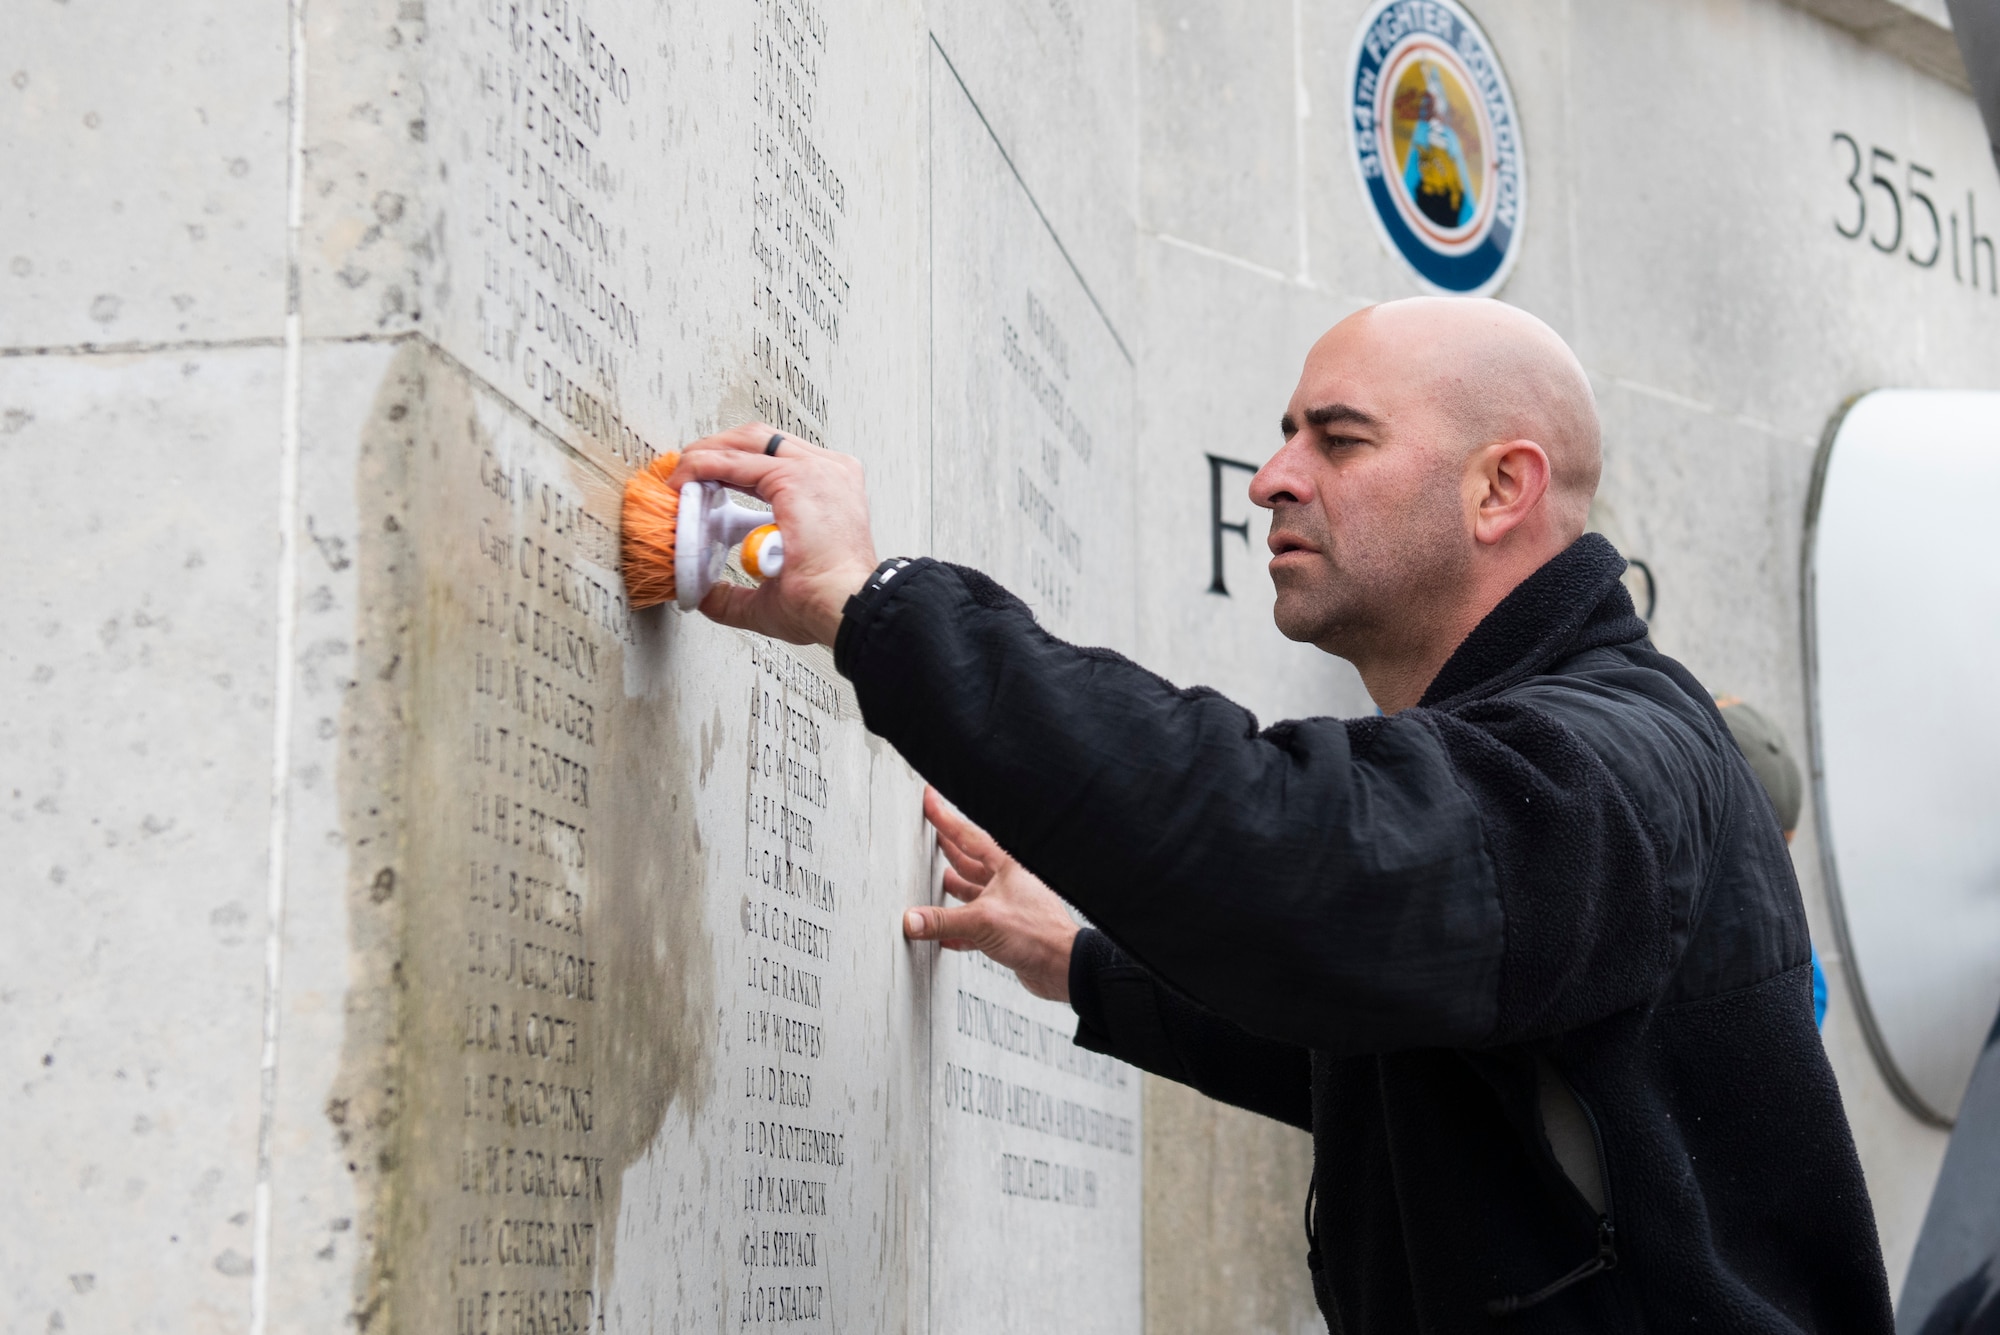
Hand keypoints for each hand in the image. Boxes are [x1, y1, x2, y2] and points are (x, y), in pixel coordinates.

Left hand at [670, 424, 879, 645]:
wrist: (846, 608)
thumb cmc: (825, 600)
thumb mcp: (773, 588)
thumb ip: (736, 590)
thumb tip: (706, 593)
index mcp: (830, 489)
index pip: (774, 459)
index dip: (735, 463)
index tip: (707, 482)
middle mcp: (827, 471)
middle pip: (760, 440)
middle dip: (718, 449)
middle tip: (688, 473)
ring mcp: (815, 468)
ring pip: (748, 440)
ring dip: (707, 453)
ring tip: (681, 475)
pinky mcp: (796, 476)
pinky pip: (736, 460)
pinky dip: (704, 466)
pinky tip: (685, 479)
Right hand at [904, 786, 1079, 1002]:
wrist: (1061, 965)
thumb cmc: (1039, 932)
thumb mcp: (982, 921)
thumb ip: (943, 921)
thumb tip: (913, 920)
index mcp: (1006, 865)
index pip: (968, 834)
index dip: (945, 817)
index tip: (930, 800)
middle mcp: (1007, 881)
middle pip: (971, 859)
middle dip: (949, 848)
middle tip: (931, 835)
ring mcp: (1008, 904)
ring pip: (974, 891)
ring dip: (955, 888)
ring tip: (938, 880)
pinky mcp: (1007, 929)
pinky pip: (976, 924)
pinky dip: (959, 928)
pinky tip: (947, 934)